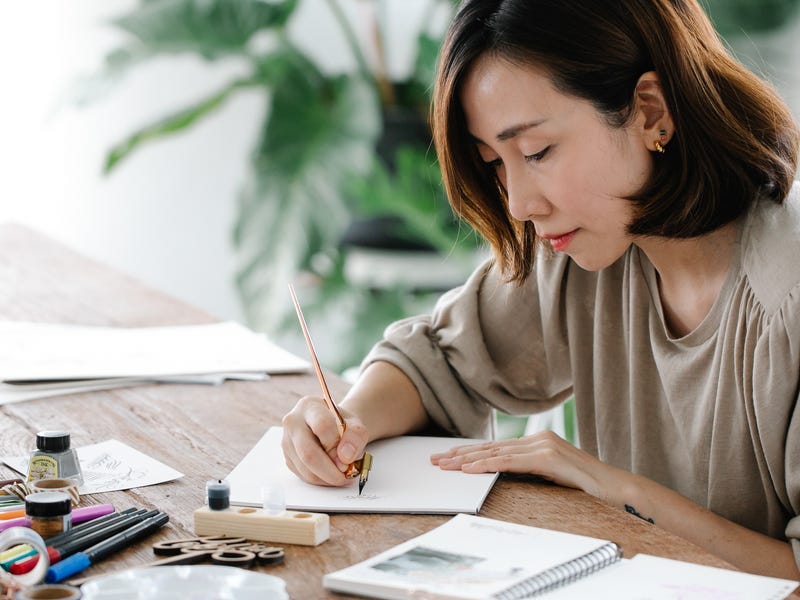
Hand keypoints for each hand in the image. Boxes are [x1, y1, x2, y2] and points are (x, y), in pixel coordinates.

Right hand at [281, 395, 368, 486]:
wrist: (332, 426)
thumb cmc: (341, 424)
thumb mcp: (355, 424)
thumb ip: (355, 436)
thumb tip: (345, 457)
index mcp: (309, 406)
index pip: (322, 426)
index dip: (336, 446)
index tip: (348, 458)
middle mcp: (293, 422)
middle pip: (308, 453)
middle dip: (331, 470)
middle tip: (346, 475)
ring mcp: (287, 442)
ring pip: (306, 469)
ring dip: (328, 478)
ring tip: (343, 474)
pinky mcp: (288, 459)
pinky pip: (304, 476)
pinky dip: (321, 480)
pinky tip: (331, 473)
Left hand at [430, 430, 610, 498]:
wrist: (616, 489)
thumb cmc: (585, 489)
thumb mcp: (550, 477)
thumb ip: (529, 471)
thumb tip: (500, 475)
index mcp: (537, 442)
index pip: (495, 447)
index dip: (469, 453)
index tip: (446, 458)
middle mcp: (538, 438)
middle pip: (491, 447)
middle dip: (460, 454)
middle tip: (435, 460)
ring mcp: (544, 445)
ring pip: (496, 453)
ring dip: (466, 460)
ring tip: (445, 465)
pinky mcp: (548, 456)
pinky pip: (511, 462)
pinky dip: (487, 465)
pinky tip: (469, 469)